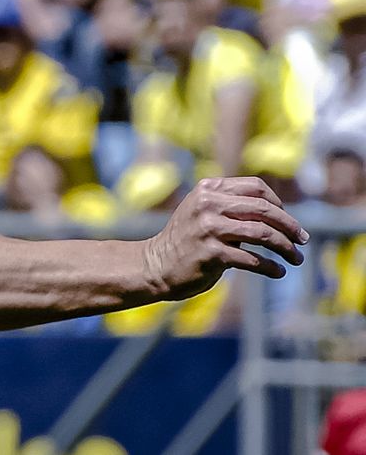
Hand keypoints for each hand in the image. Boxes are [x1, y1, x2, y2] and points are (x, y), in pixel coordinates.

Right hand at [142, 177, 307, 300]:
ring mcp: (208, 229)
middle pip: (264, 209)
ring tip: (296, 259)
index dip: (279, 203)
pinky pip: (253, 260)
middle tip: (304, 240)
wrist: (156, 265)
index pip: (256, 187)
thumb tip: (281, 214)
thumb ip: (232, 207)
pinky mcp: (211, 254)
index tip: (288, 221)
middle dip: (290, 226)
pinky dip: (271, 267)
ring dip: (286, 248)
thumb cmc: (187, 240)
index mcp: (207, 189)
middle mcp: (207, 204)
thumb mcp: (204, 213)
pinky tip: (278, 272)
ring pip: (263, 234)